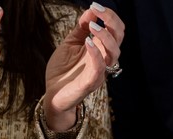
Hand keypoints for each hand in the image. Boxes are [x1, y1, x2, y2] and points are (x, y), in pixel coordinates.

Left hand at [42, 4, 123, 130]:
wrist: (53, 96)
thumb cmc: (63, 70)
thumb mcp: (71, 43)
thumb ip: (81, 28)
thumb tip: (91, 10)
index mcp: (102, 49)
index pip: (115, 30)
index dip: (109, 16)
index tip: (95, 5)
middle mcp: (104, 60)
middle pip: (119, 38)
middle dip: (111, 20)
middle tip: (98, 9)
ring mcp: (99, 72)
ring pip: (114, 52)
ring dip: (105, 35)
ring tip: (92, 25)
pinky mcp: (90, 83)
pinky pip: (99, 68)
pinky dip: (95, 53)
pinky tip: (87, 42)